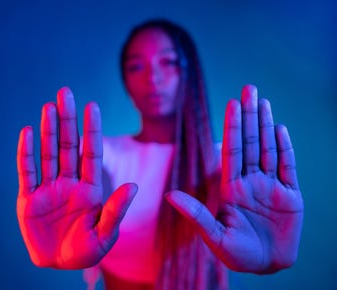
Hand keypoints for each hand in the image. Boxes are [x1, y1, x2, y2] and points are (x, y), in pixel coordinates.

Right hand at [17, 87, 136, 268]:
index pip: (91, 153)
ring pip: (48, 152)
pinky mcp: (29, 199)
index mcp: (90, 188)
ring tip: (49, 106)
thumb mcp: (105, 234)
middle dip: (68, 120)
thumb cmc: (86, 251)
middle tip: (66, 93)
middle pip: (69, 145)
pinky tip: (27, 132)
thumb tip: (133, 186)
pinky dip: (26, 153)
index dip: (92, 130)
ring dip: (48, 129)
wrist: (60, 264)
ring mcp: (49, 188)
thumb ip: (116, 210)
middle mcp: (70, 182)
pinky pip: (27, 171)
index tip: (92, 106)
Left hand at [165, 85, 303, 272]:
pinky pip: (288, 167)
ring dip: (266, 125)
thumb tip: (169, 195)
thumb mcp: (214, 234)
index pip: (232, 150)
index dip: (232, 127)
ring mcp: (271, 186)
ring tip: (262, 101)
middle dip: (249, 116)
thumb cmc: (237, 254)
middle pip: (251, 142)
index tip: (231, 104)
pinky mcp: (291, 195)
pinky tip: (279, 128)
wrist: (265, 266)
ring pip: (268, 148)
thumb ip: (195, 213)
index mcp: (231, 188)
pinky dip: (285, 148)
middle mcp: (251, 181)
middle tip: (249, 88)